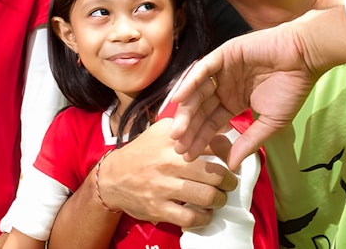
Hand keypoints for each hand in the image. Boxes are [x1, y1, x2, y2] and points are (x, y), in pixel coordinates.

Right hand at [97, 118, 236, 227]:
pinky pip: (190, 217)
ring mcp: (163, 187)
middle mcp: (169, 162)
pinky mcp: (158, 208)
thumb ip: (191, 128)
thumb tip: (223, 131)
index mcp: (174, 140)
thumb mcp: (163, 131)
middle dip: (229, 180)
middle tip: (230, 182)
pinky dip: (204, 218)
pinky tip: (205, 213)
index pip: (213, 144)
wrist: (112, 177)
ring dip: (220, 200)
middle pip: (215, 173)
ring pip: (206, 196)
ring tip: (220, 198)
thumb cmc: (144, 152)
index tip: (232, 158)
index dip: (229, 152)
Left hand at [169, 24, 320, 169]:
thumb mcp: (270, 123)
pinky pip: (203, 69)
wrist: (304, 58)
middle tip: (179, 147)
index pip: (212, 123)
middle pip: (201, 110)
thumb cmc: (292, 88)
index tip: (188, 156)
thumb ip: (249, 141)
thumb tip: (232, 165)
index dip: (200, 139)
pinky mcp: (224, 54)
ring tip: (177, 130)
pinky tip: (179, 100)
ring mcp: (223, 70)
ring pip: (197, 92)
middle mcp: (225, 86)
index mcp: (234, 102)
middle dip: (190, 129)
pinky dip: (190, 82)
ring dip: (186, 111)